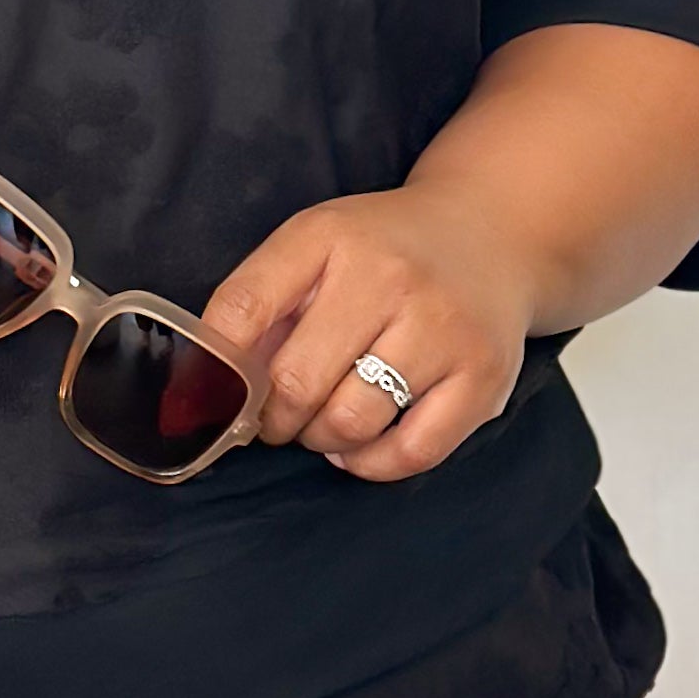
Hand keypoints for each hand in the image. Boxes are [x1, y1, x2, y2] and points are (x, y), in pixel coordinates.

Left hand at [198, 187, 536, 481]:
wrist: (490, 234)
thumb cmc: (383, 251)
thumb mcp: (316, 245)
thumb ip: (261, 302)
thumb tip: (208, 388)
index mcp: (329, 237)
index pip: (242, 308)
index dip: (215, 367)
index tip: (214, 395)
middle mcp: (389, 277)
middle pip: (297, 381)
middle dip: (273, 416)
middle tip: (278, 416)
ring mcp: (442, 328)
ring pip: (351, 422)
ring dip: (320, 439)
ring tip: (321, 424)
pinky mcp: (483, 376)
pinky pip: (411, 452)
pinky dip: (371, 463)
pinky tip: (359, 446)